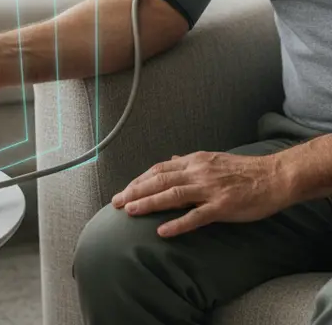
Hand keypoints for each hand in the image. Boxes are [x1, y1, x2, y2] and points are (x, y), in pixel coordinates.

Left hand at [111, 151, 290, 236]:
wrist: (274, 176)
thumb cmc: (243, 170)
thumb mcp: (212, 159)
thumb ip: (188, 162)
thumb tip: (169, 160)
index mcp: (194, 161)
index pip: (158, 170)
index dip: (139, 180)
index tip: (125, 190)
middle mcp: (197, 172)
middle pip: (159, 180)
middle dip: (135, 191)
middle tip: (116, 202)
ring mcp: (209, 189)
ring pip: (172, 195)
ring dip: (148, 203)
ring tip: (130, 212)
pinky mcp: (223, 207)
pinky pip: (196, 216)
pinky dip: (178, 223)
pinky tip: (162, 231)